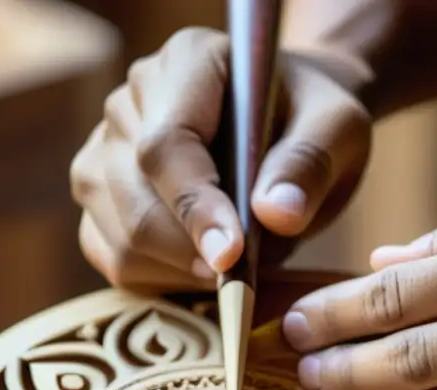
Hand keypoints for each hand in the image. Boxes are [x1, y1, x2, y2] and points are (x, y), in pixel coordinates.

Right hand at [70, 27, 371, 290]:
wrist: (289, 128)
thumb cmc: (311, 123)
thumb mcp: (338, 129)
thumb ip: (310, 163)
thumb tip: (275, 214)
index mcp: (187, 63)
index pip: (167, 145)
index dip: (194, 206)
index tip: (231, 255)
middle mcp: (130, 102)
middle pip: (131, 195)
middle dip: (187, 250)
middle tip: (243, 275)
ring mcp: (103, 149)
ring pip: (118, 235)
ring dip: (177, 269)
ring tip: (233, 264)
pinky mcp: (99, 197)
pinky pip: (112, 257)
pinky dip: (158, 280)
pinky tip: (201, 271)